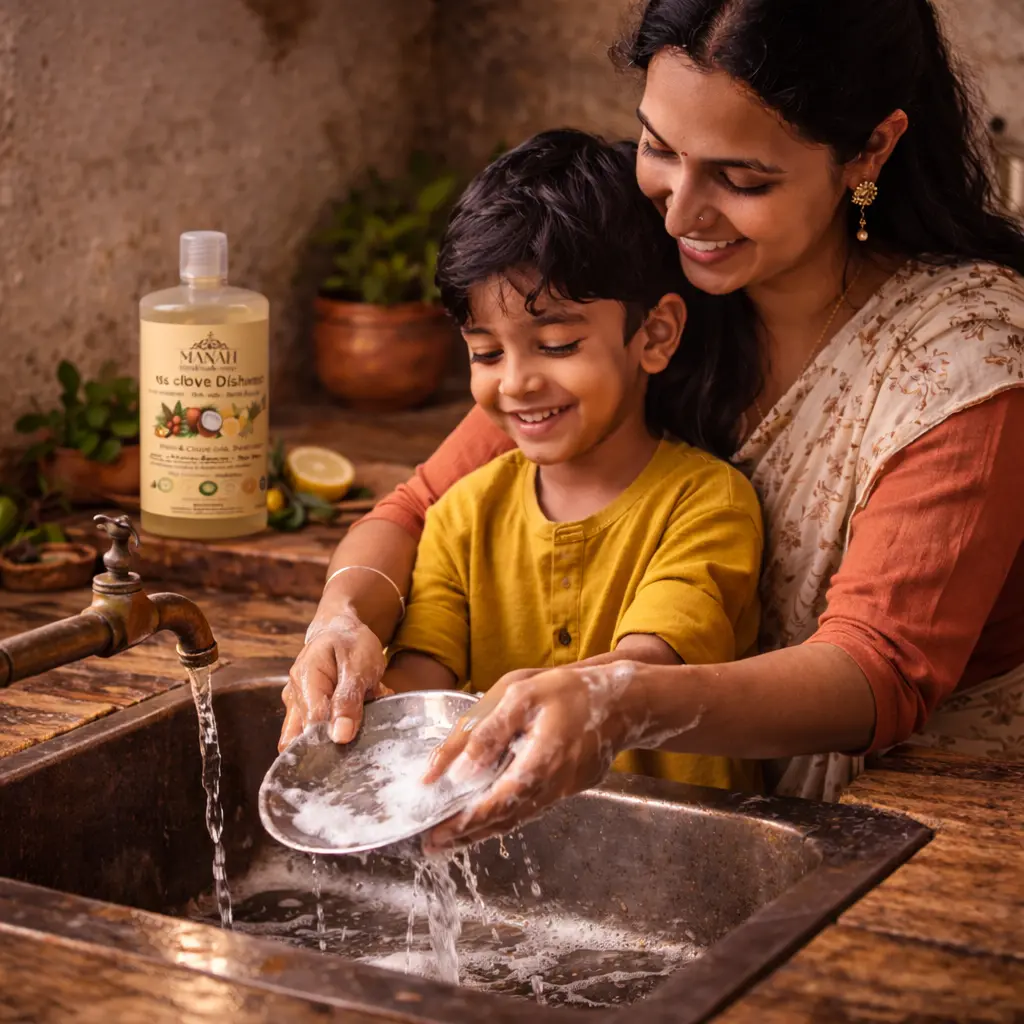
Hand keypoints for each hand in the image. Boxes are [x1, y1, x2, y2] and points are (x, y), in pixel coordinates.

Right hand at [278, 605, 390, 750]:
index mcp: (305, 679)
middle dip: (334, 737)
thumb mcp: (358, 666)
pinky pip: (321, 728)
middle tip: (359, 724)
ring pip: (311, 736)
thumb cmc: (350, 643)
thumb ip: (348, 699)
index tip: (353, 737)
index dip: (332, 736)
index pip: (311, 723)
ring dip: (341, 729)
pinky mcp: (306, 710)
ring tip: (362, 708)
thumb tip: (340, 736)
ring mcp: (298, 704)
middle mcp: (295, 695)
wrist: (342, 630)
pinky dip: (343, 723)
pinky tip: (360, 708)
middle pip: (303, 736)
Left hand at [421, 661, 638, 848]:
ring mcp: (564, 791)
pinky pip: (532, 808)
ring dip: (484, 829)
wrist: (627, 702)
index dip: (463, 823)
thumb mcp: (524, 695)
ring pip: (518, 818)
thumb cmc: (574, 692)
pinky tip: (490, 814)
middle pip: (503, 820)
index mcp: (539, 764)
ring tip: (452, 837)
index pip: (494, 805)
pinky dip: (506, 816)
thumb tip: (459, 768)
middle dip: (466, 834)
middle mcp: (553, 787)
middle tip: (432, 845)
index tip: (435, 834)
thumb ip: (489, 731)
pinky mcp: (570, 787)